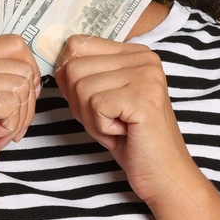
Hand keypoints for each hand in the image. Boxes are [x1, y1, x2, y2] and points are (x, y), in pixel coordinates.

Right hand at [0, 34, 39, 209]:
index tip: (14, 102)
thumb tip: (35, 65)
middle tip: (0, 125)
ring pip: (22, 87)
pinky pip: (14, 106)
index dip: (27, 75)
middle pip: (23, 68)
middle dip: (24, 104)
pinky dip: (10, 128)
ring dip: (17, 118)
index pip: (15, 45)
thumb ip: (6, 74)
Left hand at [53, 35, 196, 204]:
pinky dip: (100, 128)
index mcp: (133, 52)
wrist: (163, 174)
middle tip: (107, 121)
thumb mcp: (103, 99)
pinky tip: (122, 133)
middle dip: (79, 103)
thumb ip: (84, 75)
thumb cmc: (131, 139)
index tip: (92, 103)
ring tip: (116, 128)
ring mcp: (146, 75)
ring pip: (81, 87)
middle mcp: (143, 58)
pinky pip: (95, 105)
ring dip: (91, 118)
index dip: (70, 80)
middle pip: (74, 67)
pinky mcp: (143, 97)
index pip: (77, 45)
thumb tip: (55, 62)